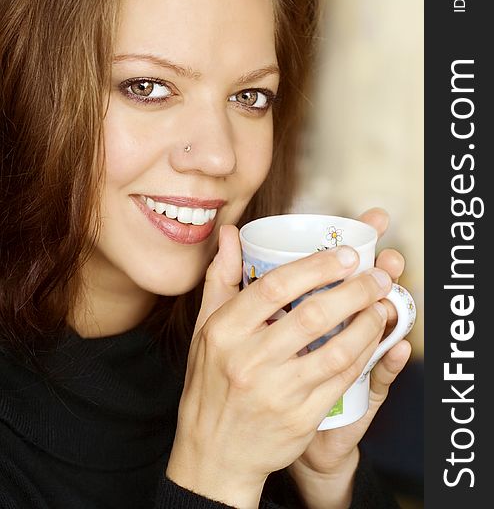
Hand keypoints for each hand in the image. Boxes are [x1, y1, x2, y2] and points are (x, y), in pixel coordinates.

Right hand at [166, 223, 391, 508]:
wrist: (213, 454)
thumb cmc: (211, 382)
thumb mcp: (205, 328)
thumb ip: (221, 277)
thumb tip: (230, 232)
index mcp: (223, 331)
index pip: (273, 287)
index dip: (315, 266)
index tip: (346, 254)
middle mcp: (247, 361)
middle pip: (312, 315)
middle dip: (354, 289)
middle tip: (377, 275)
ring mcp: (276, 393)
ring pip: (336, 349)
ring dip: (368, 322)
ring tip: (383, 304)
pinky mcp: (300, 419)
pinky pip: (342, 380)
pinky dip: (365, 354)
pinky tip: (374, 338)